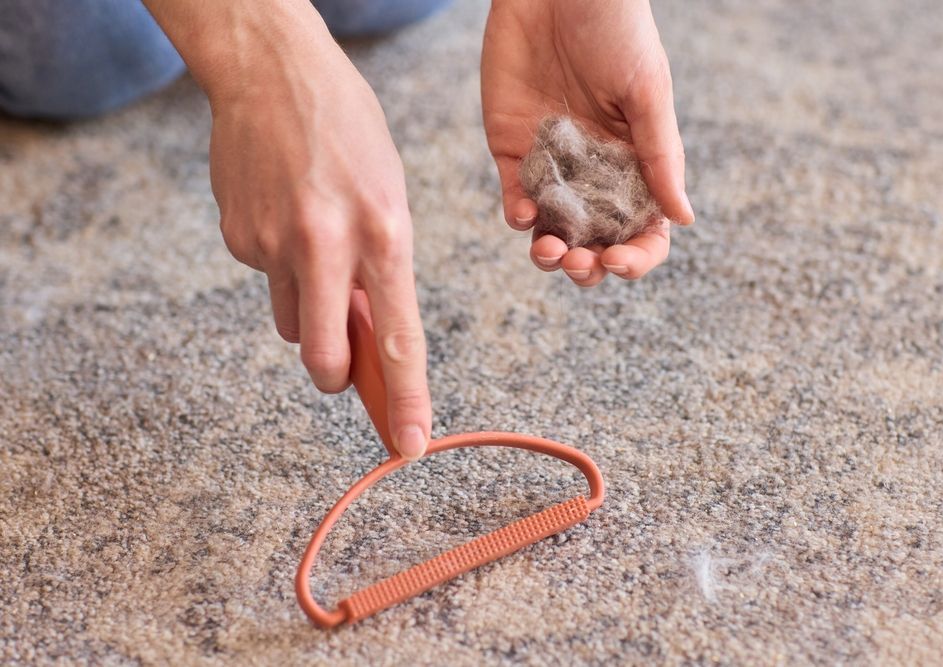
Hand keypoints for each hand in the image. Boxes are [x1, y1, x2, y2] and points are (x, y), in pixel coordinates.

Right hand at [144, 0, 430, 458]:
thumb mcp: (388, 196)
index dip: (406, 400)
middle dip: (334, 377)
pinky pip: (264, 278)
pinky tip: (284, 213)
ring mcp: (274, 243)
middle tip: (340, 369)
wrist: (271, 70)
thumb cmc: (348, 132)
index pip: (398, 338)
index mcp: (384, 232)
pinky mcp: (237, 237)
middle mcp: (328, 245)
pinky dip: (278, 265)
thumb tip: (365, 337)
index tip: (409, 445)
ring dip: (306, 308)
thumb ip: (381, 271)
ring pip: (290, 322)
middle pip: (325, 357)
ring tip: (314, 244)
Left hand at [481, 0, 693, 285]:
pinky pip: (515, 198)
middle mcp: (595, 172)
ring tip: (551, 251)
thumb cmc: (617, 29)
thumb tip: (682, 219)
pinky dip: (519, 217)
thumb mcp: (647, 92)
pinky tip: (526, 214)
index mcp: (636, 163)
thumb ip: (660, 156)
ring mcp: (553, 164)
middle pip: (594, 241)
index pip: (642, 228)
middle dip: (589, 266)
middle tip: (582, 262)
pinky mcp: (512, 149)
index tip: (621, 261)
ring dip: (551, 254)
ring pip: (552, 231)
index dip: (636, 255)